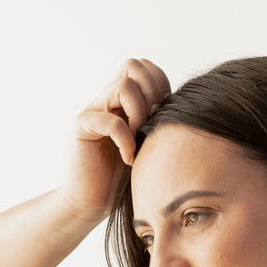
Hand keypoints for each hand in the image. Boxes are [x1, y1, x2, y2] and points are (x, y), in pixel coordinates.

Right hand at [57, 58, 170, 220]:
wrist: (91, 201)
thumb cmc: (123, 178)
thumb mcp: (148, 146)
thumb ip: (157, 124)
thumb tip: (184, 110)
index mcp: (123, 100)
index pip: (145, 67)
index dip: (160, 86)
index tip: (163, 117)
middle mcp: (107, 98)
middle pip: (133, 65)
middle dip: (151, 93)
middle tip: (151, 125)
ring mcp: (93, 109)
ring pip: (123, 87)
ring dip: (139, 115)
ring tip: (139, 143)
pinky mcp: (81, 126)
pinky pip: (110, 121)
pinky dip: (125, 140)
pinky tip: (128, 159)